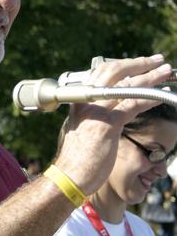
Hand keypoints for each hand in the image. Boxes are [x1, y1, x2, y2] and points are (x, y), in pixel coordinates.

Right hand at [55, 55, 171, 195]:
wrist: (69, 175)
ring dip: (151, 77)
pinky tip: (162, 95)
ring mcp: (97, 111)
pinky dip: (150, 98)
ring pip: (127, 86)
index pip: (101, 72)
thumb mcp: (80, 127)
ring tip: (166, 72)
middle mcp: (87, 100)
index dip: (123, 65)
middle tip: (157, 60)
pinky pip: (133, 105)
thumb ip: (91, 114)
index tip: (138, 63)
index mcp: (79, 100)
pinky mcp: (108, 124)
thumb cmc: (75, 156)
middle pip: (114, 71)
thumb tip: (106, 107)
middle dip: (139, 63)